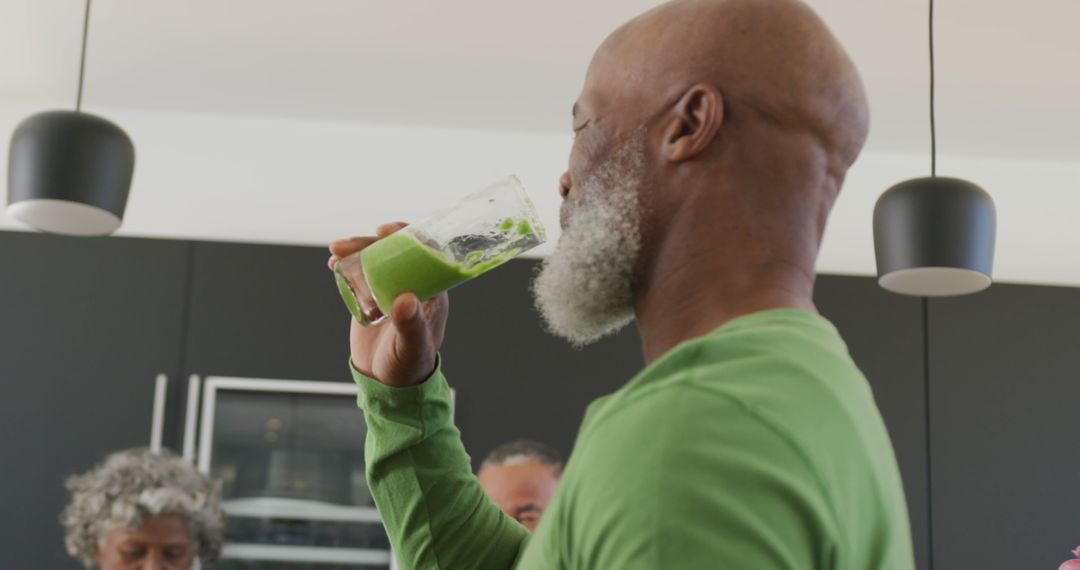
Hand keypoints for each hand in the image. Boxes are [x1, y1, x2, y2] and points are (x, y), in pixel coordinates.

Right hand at [329, 223, 449, 386]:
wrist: (388, 384)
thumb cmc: (409, 367)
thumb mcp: (411, 346)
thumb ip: (411, 325)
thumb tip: (406, 299)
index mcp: (432, 291)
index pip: (425, 252)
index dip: (408, 235)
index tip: (385, 230)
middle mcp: (413, 285)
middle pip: (394, 252)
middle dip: (370, 242)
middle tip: (347, 244)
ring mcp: (391, 289)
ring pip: (375, 260)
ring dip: (355, 250)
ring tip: (335, 251)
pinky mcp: (372, 297)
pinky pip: (360, 274)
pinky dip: (346, 264)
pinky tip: (333, 263)